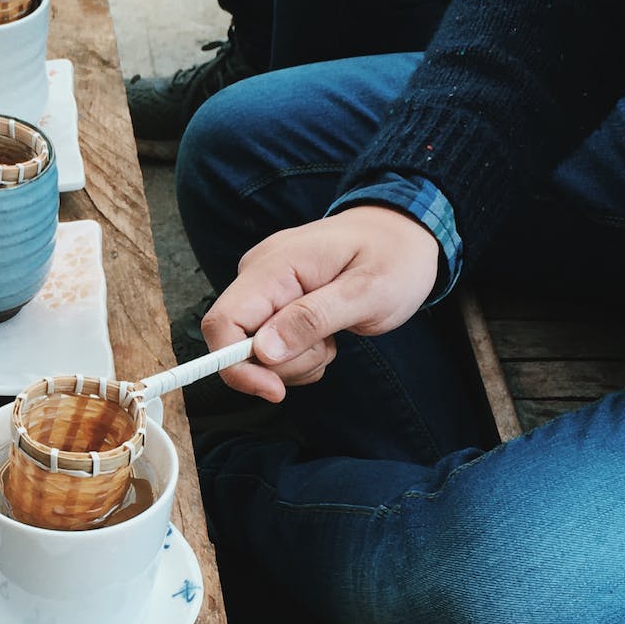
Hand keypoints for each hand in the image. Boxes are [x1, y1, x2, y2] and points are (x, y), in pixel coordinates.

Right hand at [201, 206, 441, 402]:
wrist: (403, 233)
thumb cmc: (394, 257)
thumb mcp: (367, 293)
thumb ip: (313, 320)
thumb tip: (262, 351)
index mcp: (275, 265)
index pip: (222, 322)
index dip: (236, 365)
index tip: (274, 390)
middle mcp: (258, 274)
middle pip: (237, 344)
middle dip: (282, 365)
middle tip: (329, 349)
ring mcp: (264, 287)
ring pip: (255, 353)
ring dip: (296, 361)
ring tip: (333, 337)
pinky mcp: (273, 301)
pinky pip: (270, 346)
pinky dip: (298, 355)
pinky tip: (325, 334)